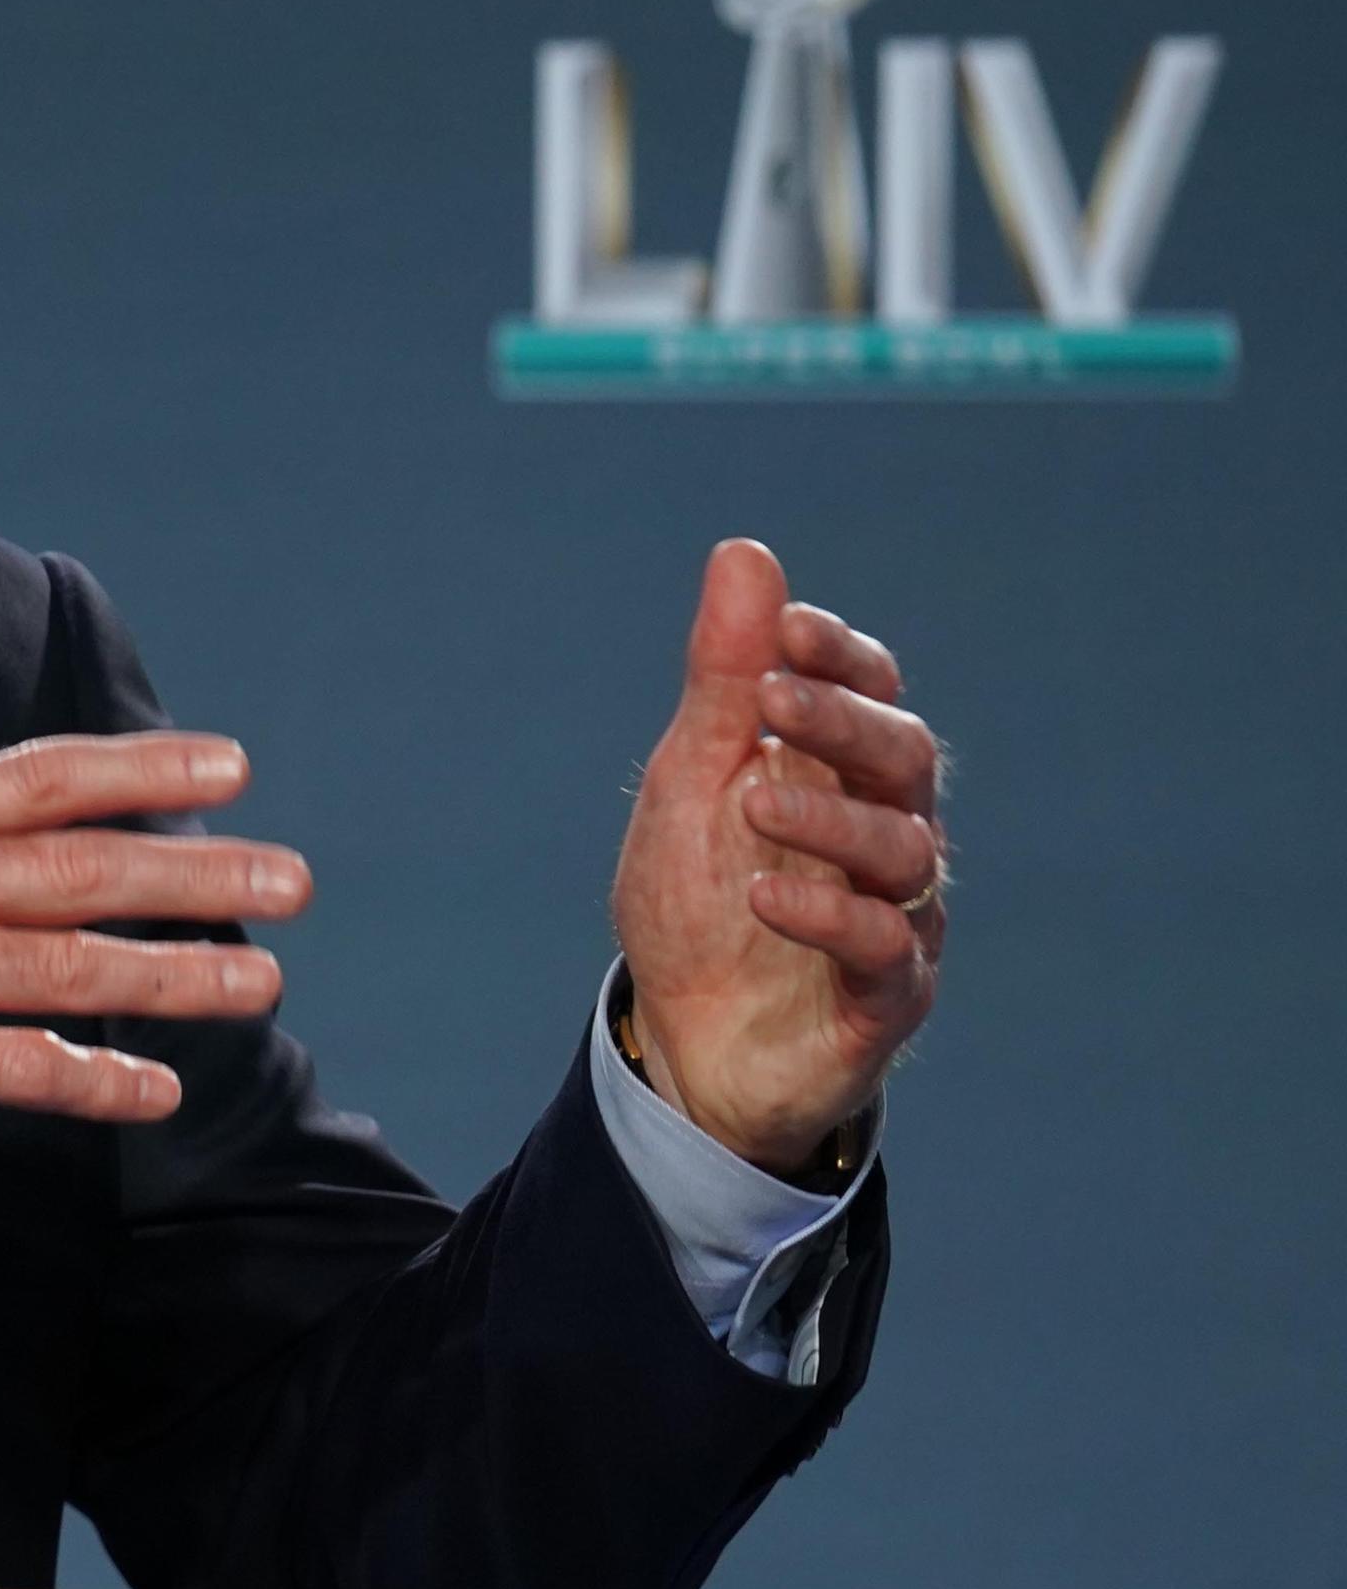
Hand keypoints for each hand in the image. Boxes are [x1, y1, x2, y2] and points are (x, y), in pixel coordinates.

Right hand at [0, 665, 310, 1153]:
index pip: (38, 777)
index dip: (142, 768)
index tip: (229, 767)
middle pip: (75, 867)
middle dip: (194, 871)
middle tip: (289, 881)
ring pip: (61, 965)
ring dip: (171, 976)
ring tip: (257, 985)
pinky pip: (7, 1068)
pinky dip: (88, 1081)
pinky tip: (154, 1090)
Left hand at [612, 540, 947, 1175]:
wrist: (684, 1037)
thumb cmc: (698, 895)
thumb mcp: (693, 779)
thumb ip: (723, 678)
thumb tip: (744, 552)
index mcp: (840, 770)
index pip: (872, 692)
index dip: (840, 657)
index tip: (787, 629)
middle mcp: (884, 832)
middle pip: (903, 757)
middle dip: (840, 719)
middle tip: (771, 694)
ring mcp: (895, 914)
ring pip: (901, 850)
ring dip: (829, 816)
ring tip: (752, 801)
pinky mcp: (886, 995)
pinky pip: (886, 946)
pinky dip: (829, 915)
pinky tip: (767, 894)